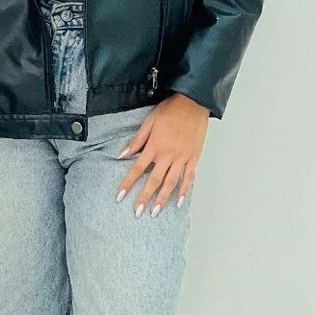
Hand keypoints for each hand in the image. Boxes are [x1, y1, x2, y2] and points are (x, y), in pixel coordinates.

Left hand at [115, 92, 209, 217]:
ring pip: (171, 183)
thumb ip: (137, 140)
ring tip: (155, 212)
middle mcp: (168, 155)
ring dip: (163, 198)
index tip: (120, 196)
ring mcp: (182, 158)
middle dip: (144, 198)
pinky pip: (189, 177)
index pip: (137, 168)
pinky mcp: (194, 157)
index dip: (128, 183)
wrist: (193, 102)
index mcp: (154, 146)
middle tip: (137, 212)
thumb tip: (122, 154)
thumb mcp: (149, 122)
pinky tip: (179, 202)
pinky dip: (185, 190)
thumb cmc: (171, 110)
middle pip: (154, 180)